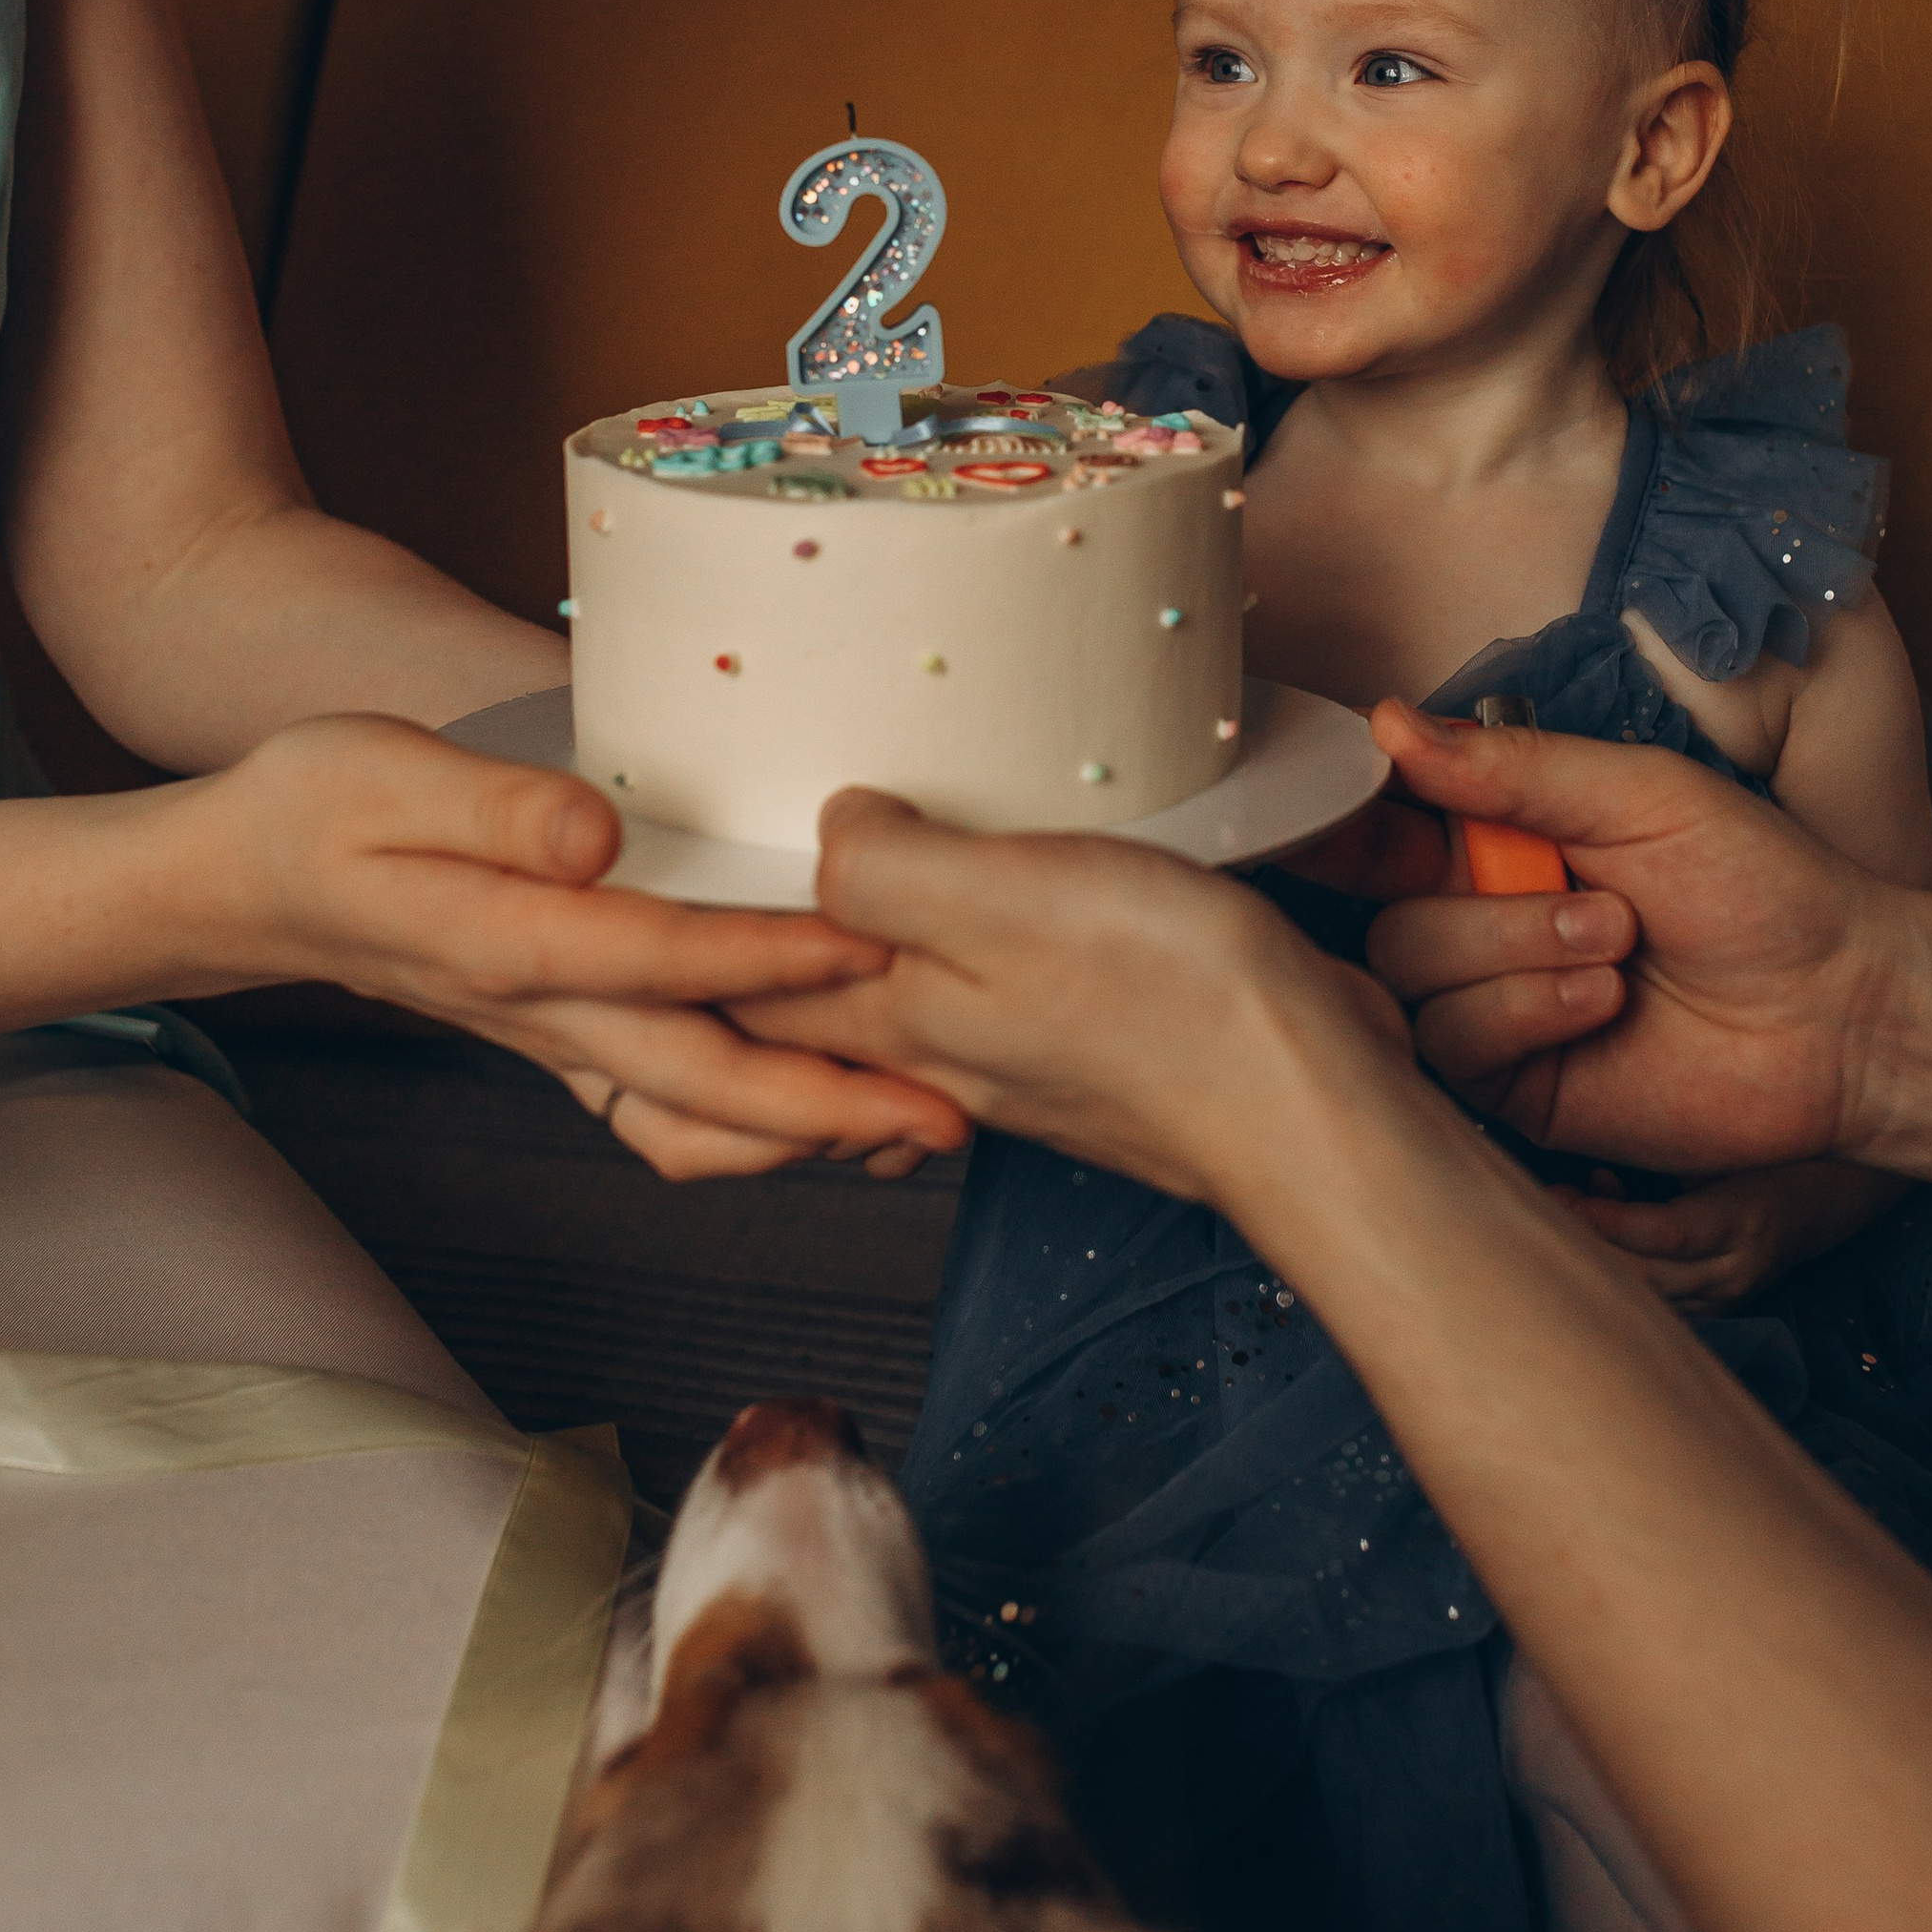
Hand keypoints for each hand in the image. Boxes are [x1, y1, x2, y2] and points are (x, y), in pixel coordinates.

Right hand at [186, 716, 970, 1179]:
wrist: (251, 884)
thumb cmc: (316, 812)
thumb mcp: (387, 774)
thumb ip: (496, 805)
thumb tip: (595, 831)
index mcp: (509, 943)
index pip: (662, 958)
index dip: (770, 957)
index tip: (871, 948)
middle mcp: (546, 1011)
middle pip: (704, 1078)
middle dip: (833, 1106)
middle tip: (950, 1116)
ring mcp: (562, 1038)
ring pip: (694, 1118)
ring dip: (806, 1136)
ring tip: (914, 1130)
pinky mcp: (573, 1038)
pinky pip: (672, 1109)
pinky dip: (755, 1128)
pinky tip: (827, 1111)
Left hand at [729, 788, 1414, 1204]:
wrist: (1308, 1104)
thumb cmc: (1169, 1005)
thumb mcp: (998, 897)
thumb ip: (882, 866)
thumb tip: (828, 827)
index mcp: (885, 1021)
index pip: (727, 988)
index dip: (666, 932)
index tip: (623, 865)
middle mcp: (929, 1058)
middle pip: (786, 1019)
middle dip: (726, 961)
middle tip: (689, 875)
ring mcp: (1005, 1064)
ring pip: (874, 1018)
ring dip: (829, 967)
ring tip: (803, 895)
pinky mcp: (1080, 1051)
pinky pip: (966, 1012)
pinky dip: (932, 974)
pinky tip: (961, 930)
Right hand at [1359, 702, 1920, 1172]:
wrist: (1842, 1014)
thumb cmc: (1766, 890)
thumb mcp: (1642, 794)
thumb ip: (1512, 768)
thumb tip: (1386, 723)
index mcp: (1510, 835)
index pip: (1387, 817)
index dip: (1351, 812)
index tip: (1359, 802)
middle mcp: (1488, 918)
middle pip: (1381, 905)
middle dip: (1479, 902)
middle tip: (1598, 902)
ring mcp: (1497, 1003)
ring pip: (1407, 973)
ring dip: (1511, 954)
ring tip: (1617, 950)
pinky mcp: (1514, 1084)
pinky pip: (1449, 1044)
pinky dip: (1518, 1013)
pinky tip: (1601, 1006)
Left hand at [1562, 1159, 1904, 1313]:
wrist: (1824, 1195)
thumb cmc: (1768, 1150)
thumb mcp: (1727, 1142)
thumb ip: (1670, 1146)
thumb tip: (1600, 1143)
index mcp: (1743, 1220)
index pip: (1666, 1235)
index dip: (1609, 1221)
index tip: (1563, 1195)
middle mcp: (1734, 1270)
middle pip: (1646, 1278)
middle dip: (1588, 1245)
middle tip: (1547, 1202)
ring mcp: (1725, 1296)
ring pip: (1646, 1296)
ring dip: (1598, 1256)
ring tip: (1564, 1207)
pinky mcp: (1714, 1307)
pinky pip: (1656, 1299)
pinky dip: (1621, 1267)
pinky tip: (1599, 1221)